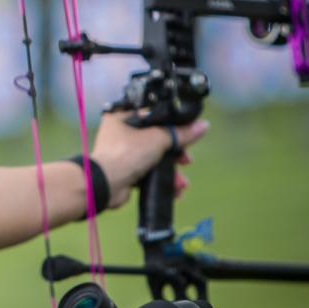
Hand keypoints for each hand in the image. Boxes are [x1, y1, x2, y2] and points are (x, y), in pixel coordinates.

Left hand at [90, 112, 208, 208]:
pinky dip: (162, 180)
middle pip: (157, 140)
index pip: (154, 118)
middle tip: (186, 160)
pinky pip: (149, 174)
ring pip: (155, 159)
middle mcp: (121, 135)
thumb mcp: (157, 138)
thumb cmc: (126, 154)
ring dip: (171, 170)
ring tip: (181, 182)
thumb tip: (203, 126)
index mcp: (123, 119)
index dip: (173, 127)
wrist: (106, 185)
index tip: (188, 135)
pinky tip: (175, 189)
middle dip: (175, 153)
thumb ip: (181, 133)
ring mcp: (123, 155)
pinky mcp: (127, 173)